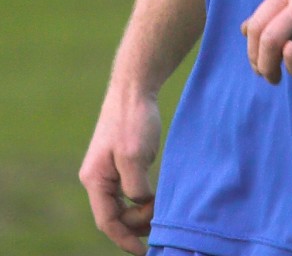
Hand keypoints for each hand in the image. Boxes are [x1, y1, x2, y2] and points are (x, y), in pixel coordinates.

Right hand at [79, 91, 160, 254]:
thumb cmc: (134, 120)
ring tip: (161, 210)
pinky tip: (157, 196)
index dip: (125, 239)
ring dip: (140, 211)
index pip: (107, 221)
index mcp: (95, 179)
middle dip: (136, 224)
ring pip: (122, 203)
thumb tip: (141, 203)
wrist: (134, 87)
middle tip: (160, 224)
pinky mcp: (119, 160)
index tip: (144, 252)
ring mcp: (107, 169)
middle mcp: (97, 177)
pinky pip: (128, 190)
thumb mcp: (135, 157)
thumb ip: (135, 187)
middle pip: (114, 215)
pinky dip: (142, 198)